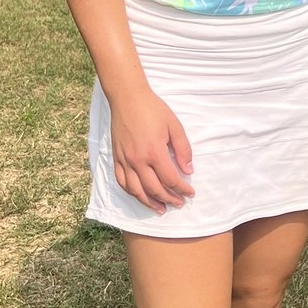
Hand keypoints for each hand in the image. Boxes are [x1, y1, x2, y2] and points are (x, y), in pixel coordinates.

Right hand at [108, 87, 193, 213]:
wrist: (128, 98)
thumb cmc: (153, 109)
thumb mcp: (175, 126)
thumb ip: (183, 149)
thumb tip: (188, 170)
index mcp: (154, 152)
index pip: (171, 179)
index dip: (182, 189)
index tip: (190, 193)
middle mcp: (138, 160)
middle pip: (154, 189)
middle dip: (169, 199)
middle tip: (179, 203)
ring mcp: (125, 160)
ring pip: (136, 190)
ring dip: (149, 202)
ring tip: (160, 209)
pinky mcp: (116, 158)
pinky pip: (121, 181)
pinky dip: (131, 192)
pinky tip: (140, 196)